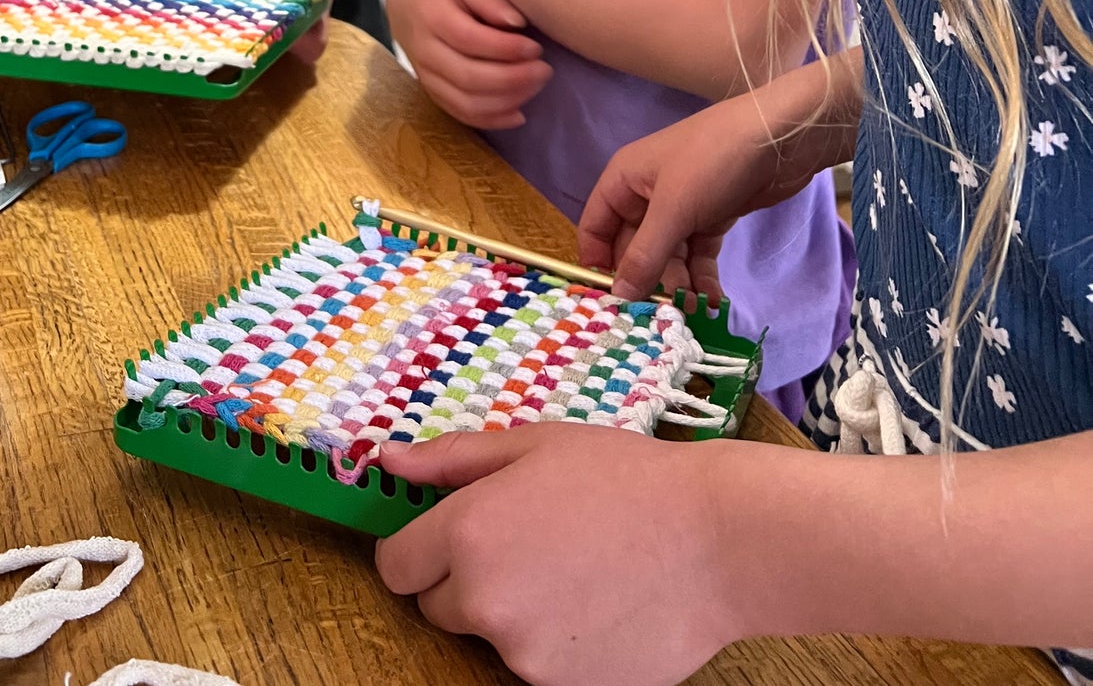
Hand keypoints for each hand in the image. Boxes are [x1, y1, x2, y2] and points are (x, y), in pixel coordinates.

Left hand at [376, 426, 749, 685]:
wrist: (716, 540)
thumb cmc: (624, 478)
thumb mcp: (533, 444)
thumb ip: (451, 459)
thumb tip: (390, 461)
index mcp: (468, 534)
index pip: (396, 565)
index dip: (419, 546)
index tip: (451, 532)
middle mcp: (484, 602)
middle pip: (439, 605)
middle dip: (467, 578)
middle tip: (529, 541)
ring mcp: (523, 654)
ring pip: (492, 635)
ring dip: (515, 609)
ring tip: (577, 567)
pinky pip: (537, 662)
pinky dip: (555, 640)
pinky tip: (599, 602)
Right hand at [385, 0, 547, 129]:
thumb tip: (518, 23)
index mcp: (432, 15)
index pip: (471, 40)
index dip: (507, 49)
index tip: (537, 48)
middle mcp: (424, 50)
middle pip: (468, 76)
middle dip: (513, 79)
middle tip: (545, 71)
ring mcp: (425, 74)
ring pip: (465, 102)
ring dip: (507, 101)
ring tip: (536, 87)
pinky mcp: (431, 90)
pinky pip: (460, 114)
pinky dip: (491, 120)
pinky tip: (519, 114)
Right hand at [578, 84, 832, 301]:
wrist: (780, 139)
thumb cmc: (712, 162)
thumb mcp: (674, 209)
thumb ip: (644, 255)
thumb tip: (617, 297)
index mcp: (624, 180)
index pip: (595, 227)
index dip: (598, 263)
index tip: (610, 302)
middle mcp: (647, 194)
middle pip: (633, 247)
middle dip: (646, 279)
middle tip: (661, 315)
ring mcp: (681, 207)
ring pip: (668, 256)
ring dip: (678, 284)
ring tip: (694, 310)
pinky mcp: (711, 217)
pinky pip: (697, 255)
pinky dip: (702, 278)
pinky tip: (713, 301)